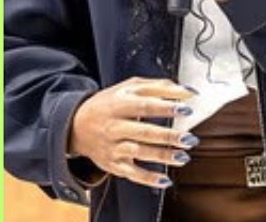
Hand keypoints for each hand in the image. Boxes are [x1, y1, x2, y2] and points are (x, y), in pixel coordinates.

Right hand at [68, 77, 197, 187]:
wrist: (76, 126)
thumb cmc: (108, 104)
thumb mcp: (127, 89)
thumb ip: (157, 87)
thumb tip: (186, 92)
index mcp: (118, 104)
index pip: (144, 105)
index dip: (165, 107)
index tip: (186, 109)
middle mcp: (114, 125)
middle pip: (143, 131)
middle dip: (168, 136)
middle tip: (189, 138)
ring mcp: (113, 146)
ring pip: (139, 152)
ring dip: (163, 155)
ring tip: (183, 156)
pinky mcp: (113, 164)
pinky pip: (132, 173)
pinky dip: (149, 179)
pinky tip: (165, 180)